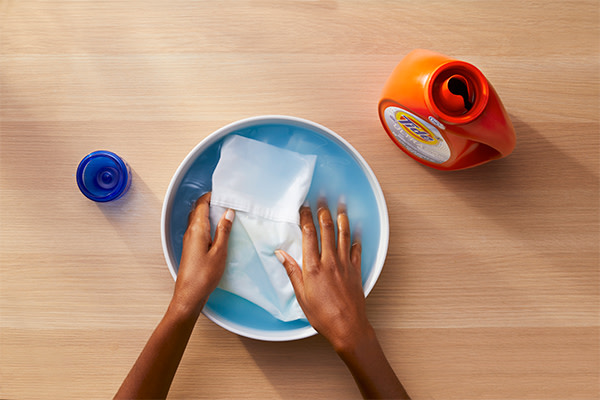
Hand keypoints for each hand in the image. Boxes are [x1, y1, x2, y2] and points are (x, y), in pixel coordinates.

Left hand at [172, 192, 233, 316]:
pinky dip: (207, 224)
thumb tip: (228, 213)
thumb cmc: (204, 276)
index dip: (211, 195)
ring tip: (224, 214)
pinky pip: (198, 229)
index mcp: (197, 229)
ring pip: (197, 219)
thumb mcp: (220, 251)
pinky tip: (217, 231)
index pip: (202, 204)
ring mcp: (189, 240)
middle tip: (226, 202)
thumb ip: (224, 230)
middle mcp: (190, 232)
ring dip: (208, 213)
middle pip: (198, 209)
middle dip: (210, 202)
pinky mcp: (190, 248)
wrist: (189, 295)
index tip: (223, 193)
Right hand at [275, 199, 370, 350]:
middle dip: (323, 211)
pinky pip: (356, 249)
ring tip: (340, 206)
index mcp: (313, 267)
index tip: (303, 207)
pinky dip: (356, 238)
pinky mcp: (356, 270)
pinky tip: (355, 231)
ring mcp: (344, 264)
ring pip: (343, 234)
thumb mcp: (301, 295)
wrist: (347, 327)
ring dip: (341, 218)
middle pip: (326, 229)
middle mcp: (329, 261)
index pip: (309, 234)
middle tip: (321, 199)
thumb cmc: (322, 315)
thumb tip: (281, 254)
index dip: (306, 218)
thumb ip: (292, 271)